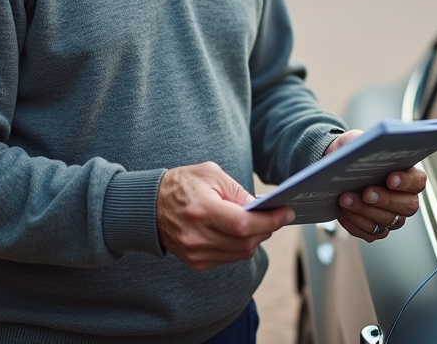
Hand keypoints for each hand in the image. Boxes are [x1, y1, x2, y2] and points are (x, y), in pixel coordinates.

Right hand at [157, 161, 294, 270]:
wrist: (150, 206)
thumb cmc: (183, 184)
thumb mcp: (211, 174)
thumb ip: (238, 191)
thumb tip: (262, 209)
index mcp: (201, 209)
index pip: (243, 224)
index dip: (270, 220)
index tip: (286, 212)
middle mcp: (197, 235)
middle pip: (245, 241)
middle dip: (267, 228)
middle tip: (277, 215)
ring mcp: (195, 252)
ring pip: (241, 253)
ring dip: (255, 238)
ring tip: (259, 222)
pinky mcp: (196, 262)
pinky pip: (229, 258)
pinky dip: (240, 246)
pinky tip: (239, 232)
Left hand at [325, 130, 427, 241]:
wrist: (334, 167)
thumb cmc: (351, 153)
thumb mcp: (358, 141)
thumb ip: (367, 143)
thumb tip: (367, 147)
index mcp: (407, 175)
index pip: (418, 181)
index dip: (407, 182)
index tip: (390, 178)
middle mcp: (404, 199)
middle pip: (406, 206)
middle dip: (385, 200)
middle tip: (366, 192)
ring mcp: (392, 217)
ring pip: (386, 221)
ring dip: (364, 211)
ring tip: (346, 199)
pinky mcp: (376, 230)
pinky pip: (370, 233)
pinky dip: (356, 224)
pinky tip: (343, 213)